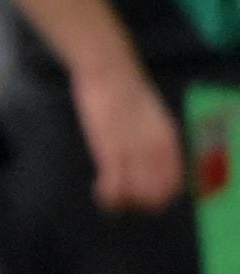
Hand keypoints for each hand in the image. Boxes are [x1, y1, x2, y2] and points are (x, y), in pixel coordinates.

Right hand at [71, 59, 183, 211]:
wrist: (110, 71)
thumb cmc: (127, 91)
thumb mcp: (151, 116)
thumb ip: (155, 138)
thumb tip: (156, 160)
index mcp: (168, 142)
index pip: (173, 181)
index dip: (162, 195)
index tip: (147, 196)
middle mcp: (155, 150)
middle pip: (155, 192)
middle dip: (141, 201)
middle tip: (126, 197)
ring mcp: (132, 150)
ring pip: (136, 192)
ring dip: (124, 200)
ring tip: (112, 196)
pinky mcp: (109, 148)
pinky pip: (113, 183)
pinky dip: (108, 194)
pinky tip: (100, 190)